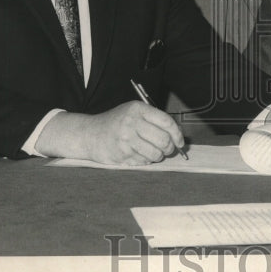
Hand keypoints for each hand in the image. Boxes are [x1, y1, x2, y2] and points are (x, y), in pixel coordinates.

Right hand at [37, 101, 185, 164]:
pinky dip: (145, 161)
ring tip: (153, 153)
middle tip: (168, 150)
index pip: (166, 122)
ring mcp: (126, 139)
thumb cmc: (116, 122)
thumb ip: (153, 119)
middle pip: (163, 139)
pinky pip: (143, 161)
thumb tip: (176, 134)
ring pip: (155, 154)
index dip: (177, 134)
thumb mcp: (133, 112)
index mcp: (138, 109)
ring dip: (158, 156)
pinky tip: (139, 154)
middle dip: (169, 148)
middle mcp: (132, 123)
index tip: (180, 142)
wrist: (90, 134)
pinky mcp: (122, 154)